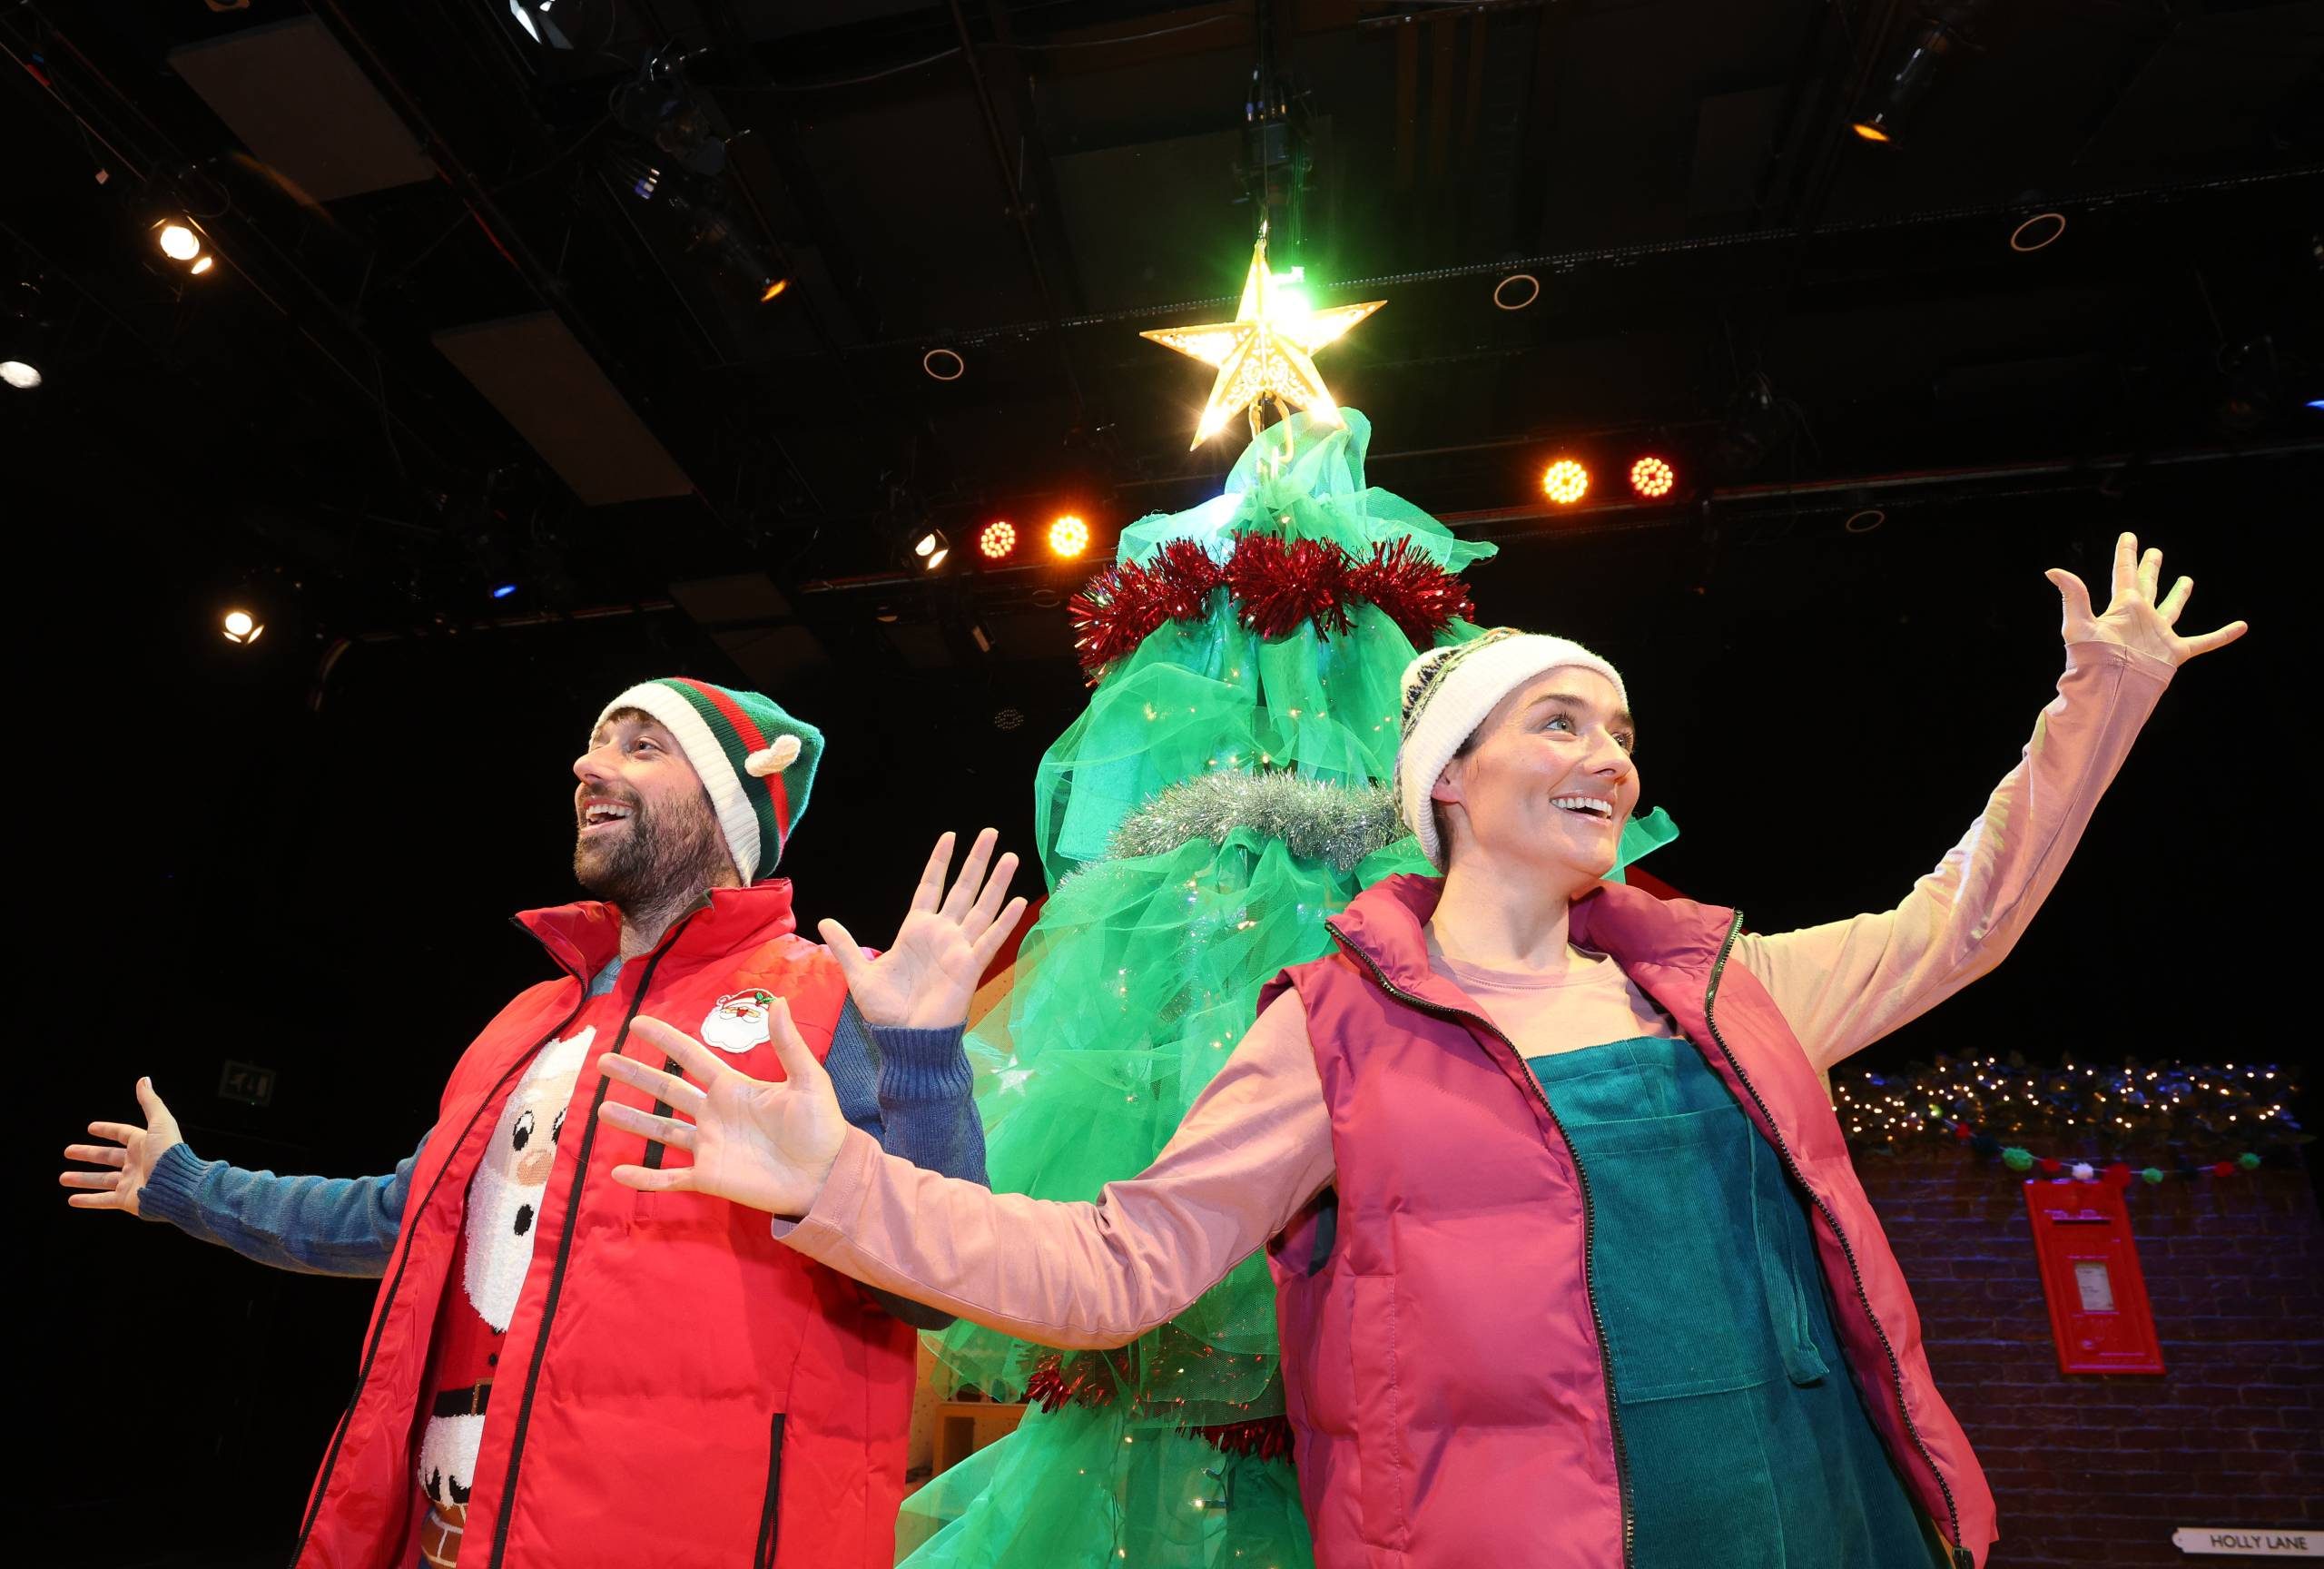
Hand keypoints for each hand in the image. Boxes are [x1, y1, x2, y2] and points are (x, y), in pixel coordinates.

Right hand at [61, 1077, 180, 1215]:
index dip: (107, 1130)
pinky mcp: (128, 1200)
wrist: (178, 1186)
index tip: (91, 1128)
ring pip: (102, 1180)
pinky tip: (72, 1200)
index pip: (123, 1135)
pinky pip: (103, 1200)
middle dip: (88, 1154)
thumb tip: (144, 1080)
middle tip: (68, 1151)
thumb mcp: (160, 1123)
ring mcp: (132, 1182)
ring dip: (82, 1179)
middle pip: (108, 1157)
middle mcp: (137, 1163)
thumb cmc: (169, 1153)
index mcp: (145, 1144)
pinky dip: (88, 1200)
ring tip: (63, 1178)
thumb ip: (150, 1102)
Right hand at [597, 1009, 845, 1215]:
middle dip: (636, 1075)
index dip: (665, 1040)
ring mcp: (709, 1146)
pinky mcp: (709, 1178)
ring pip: (661, 1130)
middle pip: (667, 1090)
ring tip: (602, 1109)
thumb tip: (779, 1001)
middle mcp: (715, 1114)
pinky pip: (670, 1179)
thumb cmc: (820, 1127)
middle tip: (603, 1061)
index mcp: (734, 1088)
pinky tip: (618, 1171)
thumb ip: (789, 1044)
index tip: (637, 1023)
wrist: (826, 1176)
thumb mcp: (808, 1080)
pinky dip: (644, 1177)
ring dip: (633, 1121)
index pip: (691, 1058)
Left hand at [817, 828, 1028, 1029]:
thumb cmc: (886, 1010)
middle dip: (977, 861)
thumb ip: (847, 945)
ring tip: (1011, 856)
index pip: (931, 887)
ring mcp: (959, 948)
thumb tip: (824, 921)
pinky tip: (1019, 901)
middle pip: (963, 889)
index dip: (940, 862)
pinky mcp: (971, 966)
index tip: (950, 836)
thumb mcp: (860, 973)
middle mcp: (942, 933)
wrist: (905, 1040)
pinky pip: (991, 939)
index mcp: (916, 930)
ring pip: (982, 907)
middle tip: (991, 833)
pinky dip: (1005, 921)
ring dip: (997, 883)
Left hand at [2045, 532, 2247, 667]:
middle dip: (2150, 568)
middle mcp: (2141, 617)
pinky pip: (2203, 641)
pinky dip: (2222, 635)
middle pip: (2147, 585)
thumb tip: (2053, 570)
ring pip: (2172, 608)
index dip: (2126, 554)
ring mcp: (2158, 634)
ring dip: (2179, 594)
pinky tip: (2241, 626)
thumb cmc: (2092, 659)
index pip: (2123, 573)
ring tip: (2187, 580)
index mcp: (2121, 607)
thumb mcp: (2078, 624)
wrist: (2111, 688)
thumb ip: (2072, 595)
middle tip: (2155, 551)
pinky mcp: (2174, 652)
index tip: (2128, 535)